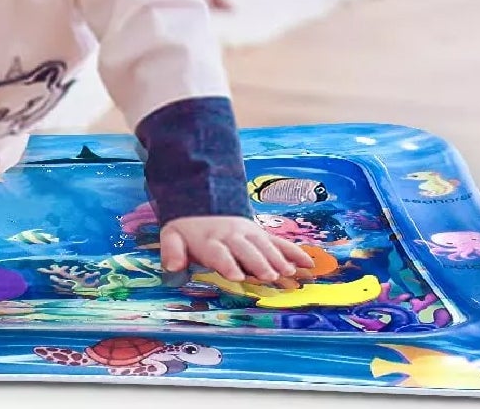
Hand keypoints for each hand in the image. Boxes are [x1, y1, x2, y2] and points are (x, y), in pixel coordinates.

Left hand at [160, 214, 313, 282]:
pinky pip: (280, 242)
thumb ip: (171, 251)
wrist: (204, 204)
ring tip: (288, 272)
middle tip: (268, 275)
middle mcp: (232, 236)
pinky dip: (294, 252)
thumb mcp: (173, 236)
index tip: (236, 275)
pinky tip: (308, 264)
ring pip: (265, 245)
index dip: (227, 263)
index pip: (219, 252)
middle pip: (246, 249)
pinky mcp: (262, 235)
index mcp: (210, 240)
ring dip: (277, 258)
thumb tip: (171, 267)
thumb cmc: (190, 232)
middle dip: (257, 261)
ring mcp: (250, 234)